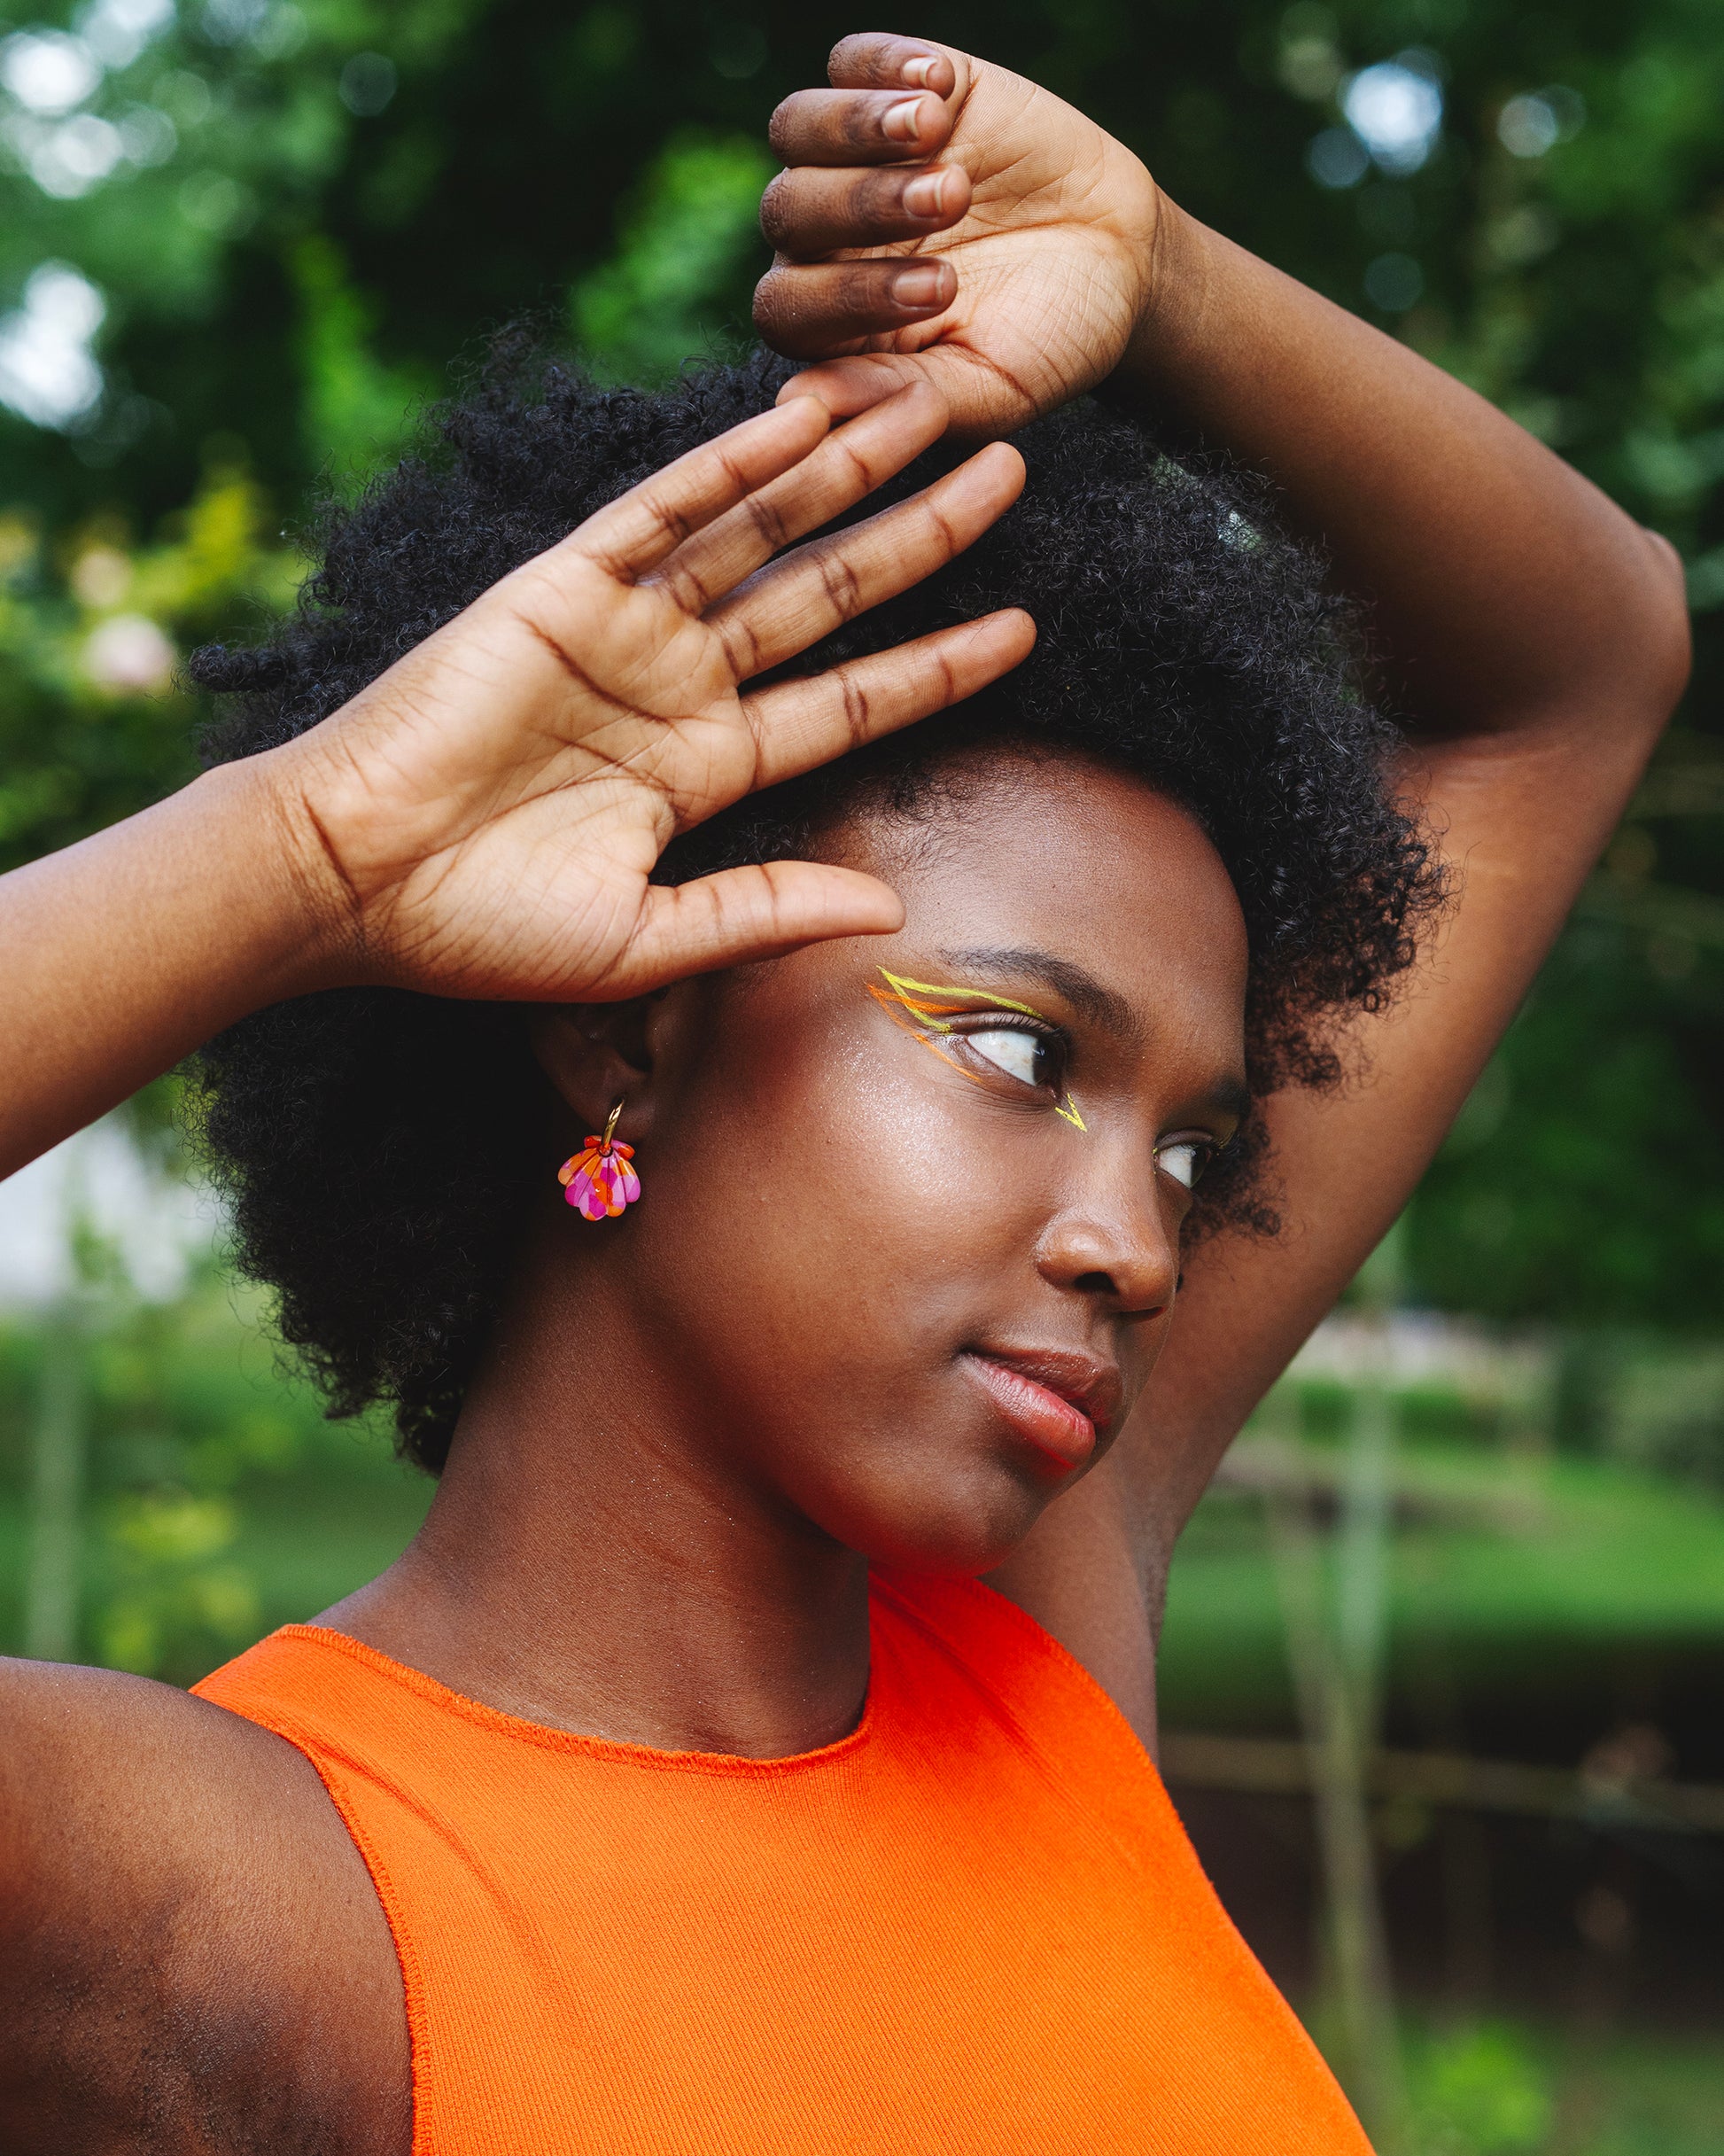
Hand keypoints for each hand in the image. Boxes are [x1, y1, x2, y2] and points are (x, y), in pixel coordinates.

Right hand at [274, 383, 1031, 1000]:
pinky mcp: (560, 587)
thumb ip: (769, 913)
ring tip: (937, 408)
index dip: (938, 666)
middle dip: (922, 533)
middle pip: (829, 594)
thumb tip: (893, 905)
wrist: (351, 883)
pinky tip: (807, 414)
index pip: (848, 702)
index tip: (1024, 629)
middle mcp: (677, 684)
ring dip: (848, 467)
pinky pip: (663, 510)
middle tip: (1011, 468)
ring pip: (762, 530)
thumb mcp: (649, 942)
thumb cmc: (480, 931)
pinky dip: (732, 462)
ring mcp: (624, 628)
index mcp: (702, 769)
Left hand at [754, 33, 1161, 439]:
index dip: (847, 295)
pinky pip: (853, 59)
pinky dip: (885, 63)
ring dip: (857, 125)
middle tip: (950, 205)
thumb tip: (803, 403)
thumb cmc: (1048, 341)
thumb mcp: (986, 387)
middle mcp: (826, 241)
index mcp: (833, 324)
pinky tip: (942, 85)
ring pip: (800, 127)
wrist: (1119, 265)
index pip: (788, 307)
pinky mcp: (898, 90)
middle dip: (864, 205)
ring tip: (932, 130)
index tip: (941, 292)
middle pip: (788, 208)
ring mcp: (857, 160)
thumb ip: (900, 396)